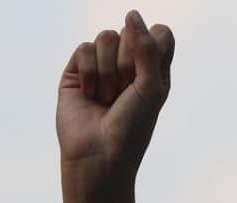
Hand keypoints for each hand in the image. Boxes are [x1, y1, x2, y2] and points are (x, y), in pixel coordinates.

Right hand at [57, 10, 173, 186]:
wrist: (99, 155)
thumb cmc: (132, 128)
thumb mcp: (151, 89)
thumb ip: (147, 49)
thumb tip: (132, 13)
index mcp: (155, 70)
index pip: (160, 33)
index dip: (152, 46)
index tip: (147, 73)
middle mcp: (130, 65)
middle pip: (130, 32)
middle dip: (128, 63)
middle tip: (125, 93)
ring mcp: (102, 66)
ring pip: (105, 37)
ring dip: (108, 71)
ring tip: (107, 98)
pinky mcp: (77, 71)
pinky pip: (84, 48)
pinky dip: (90, 73)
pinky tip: (90, 95)